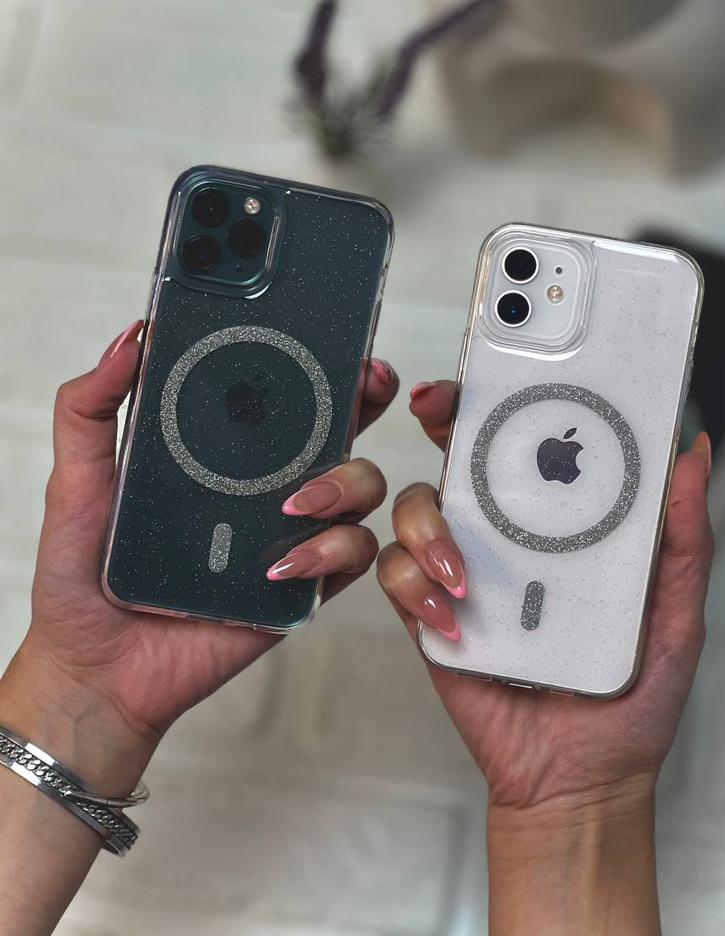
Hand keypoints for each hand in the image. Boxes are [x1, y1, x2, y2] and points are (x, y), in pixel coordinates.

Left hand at [0, 322, 397, 787]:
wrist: (97, 668)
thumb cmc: (86, 575)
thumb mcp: (78, 480)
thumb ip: (91, 407)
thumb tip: (131, 336)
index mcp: (224, 450)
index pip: (284, 393)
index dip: (318, 360)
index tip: (334, 336)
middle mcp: (268, 483)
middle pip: (342, 427)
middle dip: (366, 398)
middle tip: (366, 384)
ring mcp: (292, 532)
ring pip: (362, 485)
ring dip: (344, 482)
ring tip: (294, 504)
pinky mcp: (304, 584)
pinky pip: (350, 555)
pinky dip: (329, 552)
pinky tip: (280, 565)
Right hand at [378, 380, 712, 811]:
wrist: (580, 776)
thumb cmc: (628, 693)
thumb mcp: (672, 609)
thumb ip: (680, 536)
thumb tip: (694, 456)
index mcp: (562, 523)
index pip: (528, 442)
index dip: (507, 396)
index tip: (498, 362)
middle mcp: (506, 536)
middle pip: (458, 453)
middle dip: (438, 417)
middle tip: (435, 408)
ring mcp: (463, 572)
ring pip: (415, 508)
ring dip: (430, 526)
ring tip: (468, 577)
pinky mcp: (430, 615)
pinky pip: (397, 578)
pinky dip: (416, 587)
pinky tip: (455, 620)